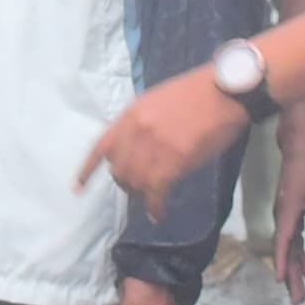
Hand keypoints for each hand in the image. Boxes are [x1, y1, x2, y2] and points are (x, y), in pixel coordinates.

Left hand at [76, 67, 248, 216]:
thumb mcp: (158, 101)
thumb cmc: (198, 93)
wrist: (226, 91)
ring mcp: (154, 146)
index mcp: (131, 114)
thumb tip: (138, 150)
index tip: (78, 188)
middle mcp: (136, 131)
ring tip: (152, 200)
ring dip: (141, 196)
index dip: (88, 170)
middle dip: (126, 184)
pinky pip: (156, 191)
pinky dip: (156, 206)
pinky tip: (159, 213)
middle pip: (118, 170)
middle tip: (139, 190)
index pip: (100, 146)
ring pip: (135, 183)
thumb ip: (142, 124)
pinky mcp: (174, 160)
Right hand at [272, 145, 304, 304]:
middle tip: (296, 300)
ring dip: (296, 269)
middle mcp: (284, 215)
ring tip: (302, 292)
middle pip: (286, 250)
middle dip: (291, 275)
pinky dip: (300, 255)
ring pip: (290, 247)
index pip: (284, 241)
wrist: (299, 145)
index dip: (283, 261)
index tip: (281, 280)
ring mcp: (287, 214)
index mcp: (289, 210)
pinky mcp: (293, 212)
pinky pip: (294, 239)